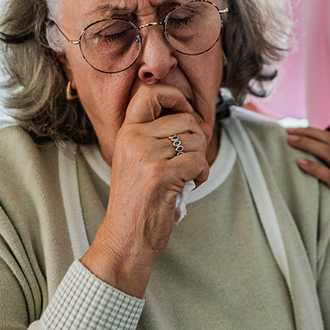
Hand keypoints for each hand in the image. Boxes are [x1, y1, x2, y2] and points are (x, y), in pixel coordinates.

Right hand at [81, 84, 210, 296]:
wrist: (126, 237)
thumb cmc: (138, 201)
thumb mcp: (145, 162)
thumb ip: (172, 138)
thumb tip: (204, 124)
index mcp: (127, 132)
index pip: (149, 93)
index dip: (174, 96)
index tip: (184, 112)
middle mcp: (134, 139)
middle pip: (185, 119)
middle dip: (197, 140)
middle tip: (188, 161)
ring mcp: (147, 155)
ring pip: (195, 140)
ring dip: (200, 160)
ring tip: (187, 176)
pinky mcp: (161, 174)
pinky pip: (198, 160)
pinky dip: (202, 174)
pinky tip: (191, 185)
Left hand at [286, 127, 329, 240]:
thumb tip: (316, 162)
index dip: (313, 131)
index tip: (295, 129)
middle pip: (329, 140)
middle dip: (307, 133)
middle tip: (288, 130)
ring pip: (328, 153)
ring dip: (308, 145)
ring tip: (291, 141)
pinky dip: (314, 168)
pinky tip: (301, 164)